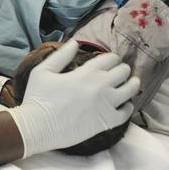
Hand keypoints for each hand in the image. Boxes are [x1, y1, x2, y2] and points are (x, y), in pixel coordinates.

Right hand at [7, 40, 138, 156]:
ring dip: (131, 84)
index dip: (112, 58)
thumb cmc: (37, 98)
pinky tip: (123, 105)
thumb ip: (61, 55)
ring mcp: (106, 104)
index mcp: (86, 72)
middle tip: (120, 73)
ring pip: (131, 90)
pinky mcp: (106, 122)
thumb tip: (75, 42)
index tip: (110, 61)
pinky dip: (128, 107)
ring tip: (130, 85)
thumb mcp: (43, 71)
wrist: (37, 127)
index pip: (109, 59)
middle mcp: (100, 86)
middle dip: (122, 69)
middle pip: (123, 71)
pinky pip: (127, 112)